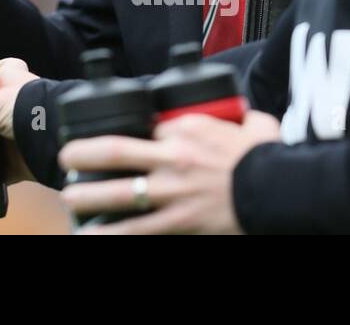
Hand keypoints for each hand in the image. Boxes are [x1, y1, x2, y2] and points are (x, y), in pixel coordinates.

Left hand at [59, 110, 281, 233]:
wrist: (284, 192)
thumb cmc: (269, 159)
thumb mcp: (254, 124)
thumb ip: (240, 117)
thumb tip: (244, 113)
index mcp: (185, 131)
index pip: (145, 128)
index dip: (132, 134)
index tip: (120, 143)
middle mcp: (172, 160)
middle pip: (114, 153)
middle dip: (83, 154)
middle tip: (65, 158)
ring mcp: (173, 194)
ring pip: (120, 194)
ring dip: (89, 197)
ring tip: (70, 199)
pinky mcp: (180, 223)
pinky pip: (140, 231)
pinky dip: (115, 235)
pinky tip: (94, 236)